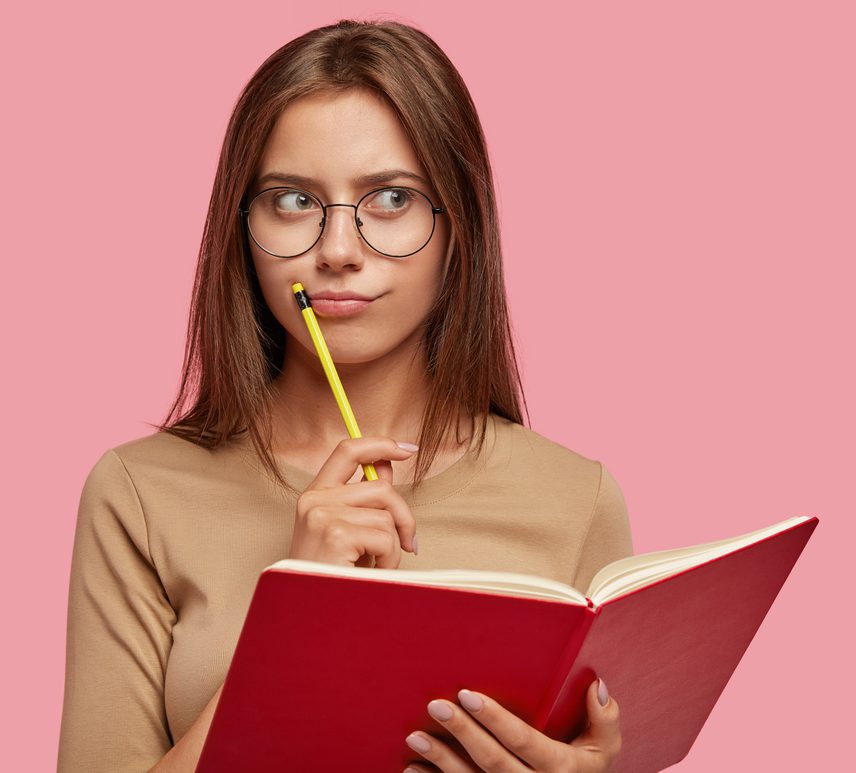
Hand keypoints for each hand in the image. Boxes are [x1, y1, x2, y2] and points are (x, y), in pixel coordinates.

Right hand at [289, 437, 419, 567]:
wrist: (307, 618)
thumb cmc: (330, 576)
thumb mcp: (347, 532)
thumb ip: (365, 499)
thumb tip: (388, 466)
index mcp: (315, 496)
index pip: (347, 450)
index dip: (380, 444)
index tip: (407, 449)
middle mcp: (314, 500)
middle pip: (380, 486)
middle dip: (403, 515)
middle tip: (410, 542)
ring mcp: (322, 515)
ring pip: (386, 515)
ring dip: (394, 545)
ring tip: (378, 565)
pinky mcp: (335, 534)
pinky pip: (385, 537)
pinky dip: (390, 559)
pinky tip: (373, 572)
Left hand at [404, 678, 619, 771]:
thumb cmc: (583, 766)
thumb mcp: (604, 748)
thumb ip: (605, 718)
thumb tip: (597, 685)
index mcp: (561, 768)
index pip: (524, 742)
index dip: (496, 720)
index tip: (468, 695)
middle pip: (493, 762)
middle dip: (462, 733)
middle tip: (436, 706)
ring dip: (440, 761)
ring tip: (415, 736)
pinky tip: (414, 767)